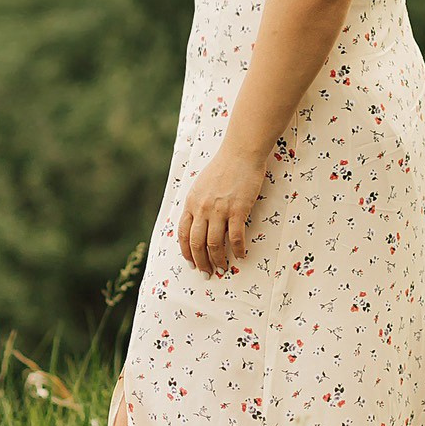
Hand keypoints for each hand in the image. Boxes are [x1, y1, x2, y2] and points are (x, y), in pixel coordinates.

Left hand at [177, 145, 266, 276]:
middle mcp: (202, 208)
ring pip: (214, 244)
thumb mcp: (201, 184)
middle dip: (201, 262)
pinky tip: (241, 256)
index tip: (191, 263)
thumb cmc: (223, 166)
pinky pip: (236, 237)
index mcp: (191, 202)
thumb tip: (198, 222)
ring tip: (223, 268)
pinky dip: (238, 250)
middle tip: (207, 273)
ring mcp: (220, 210)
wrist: (240, 152)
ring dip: (218, 260)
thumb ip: (197, 203)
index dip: (186, 252)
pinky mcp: (238, 209)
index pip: (183, 234)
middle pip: (197, 243)